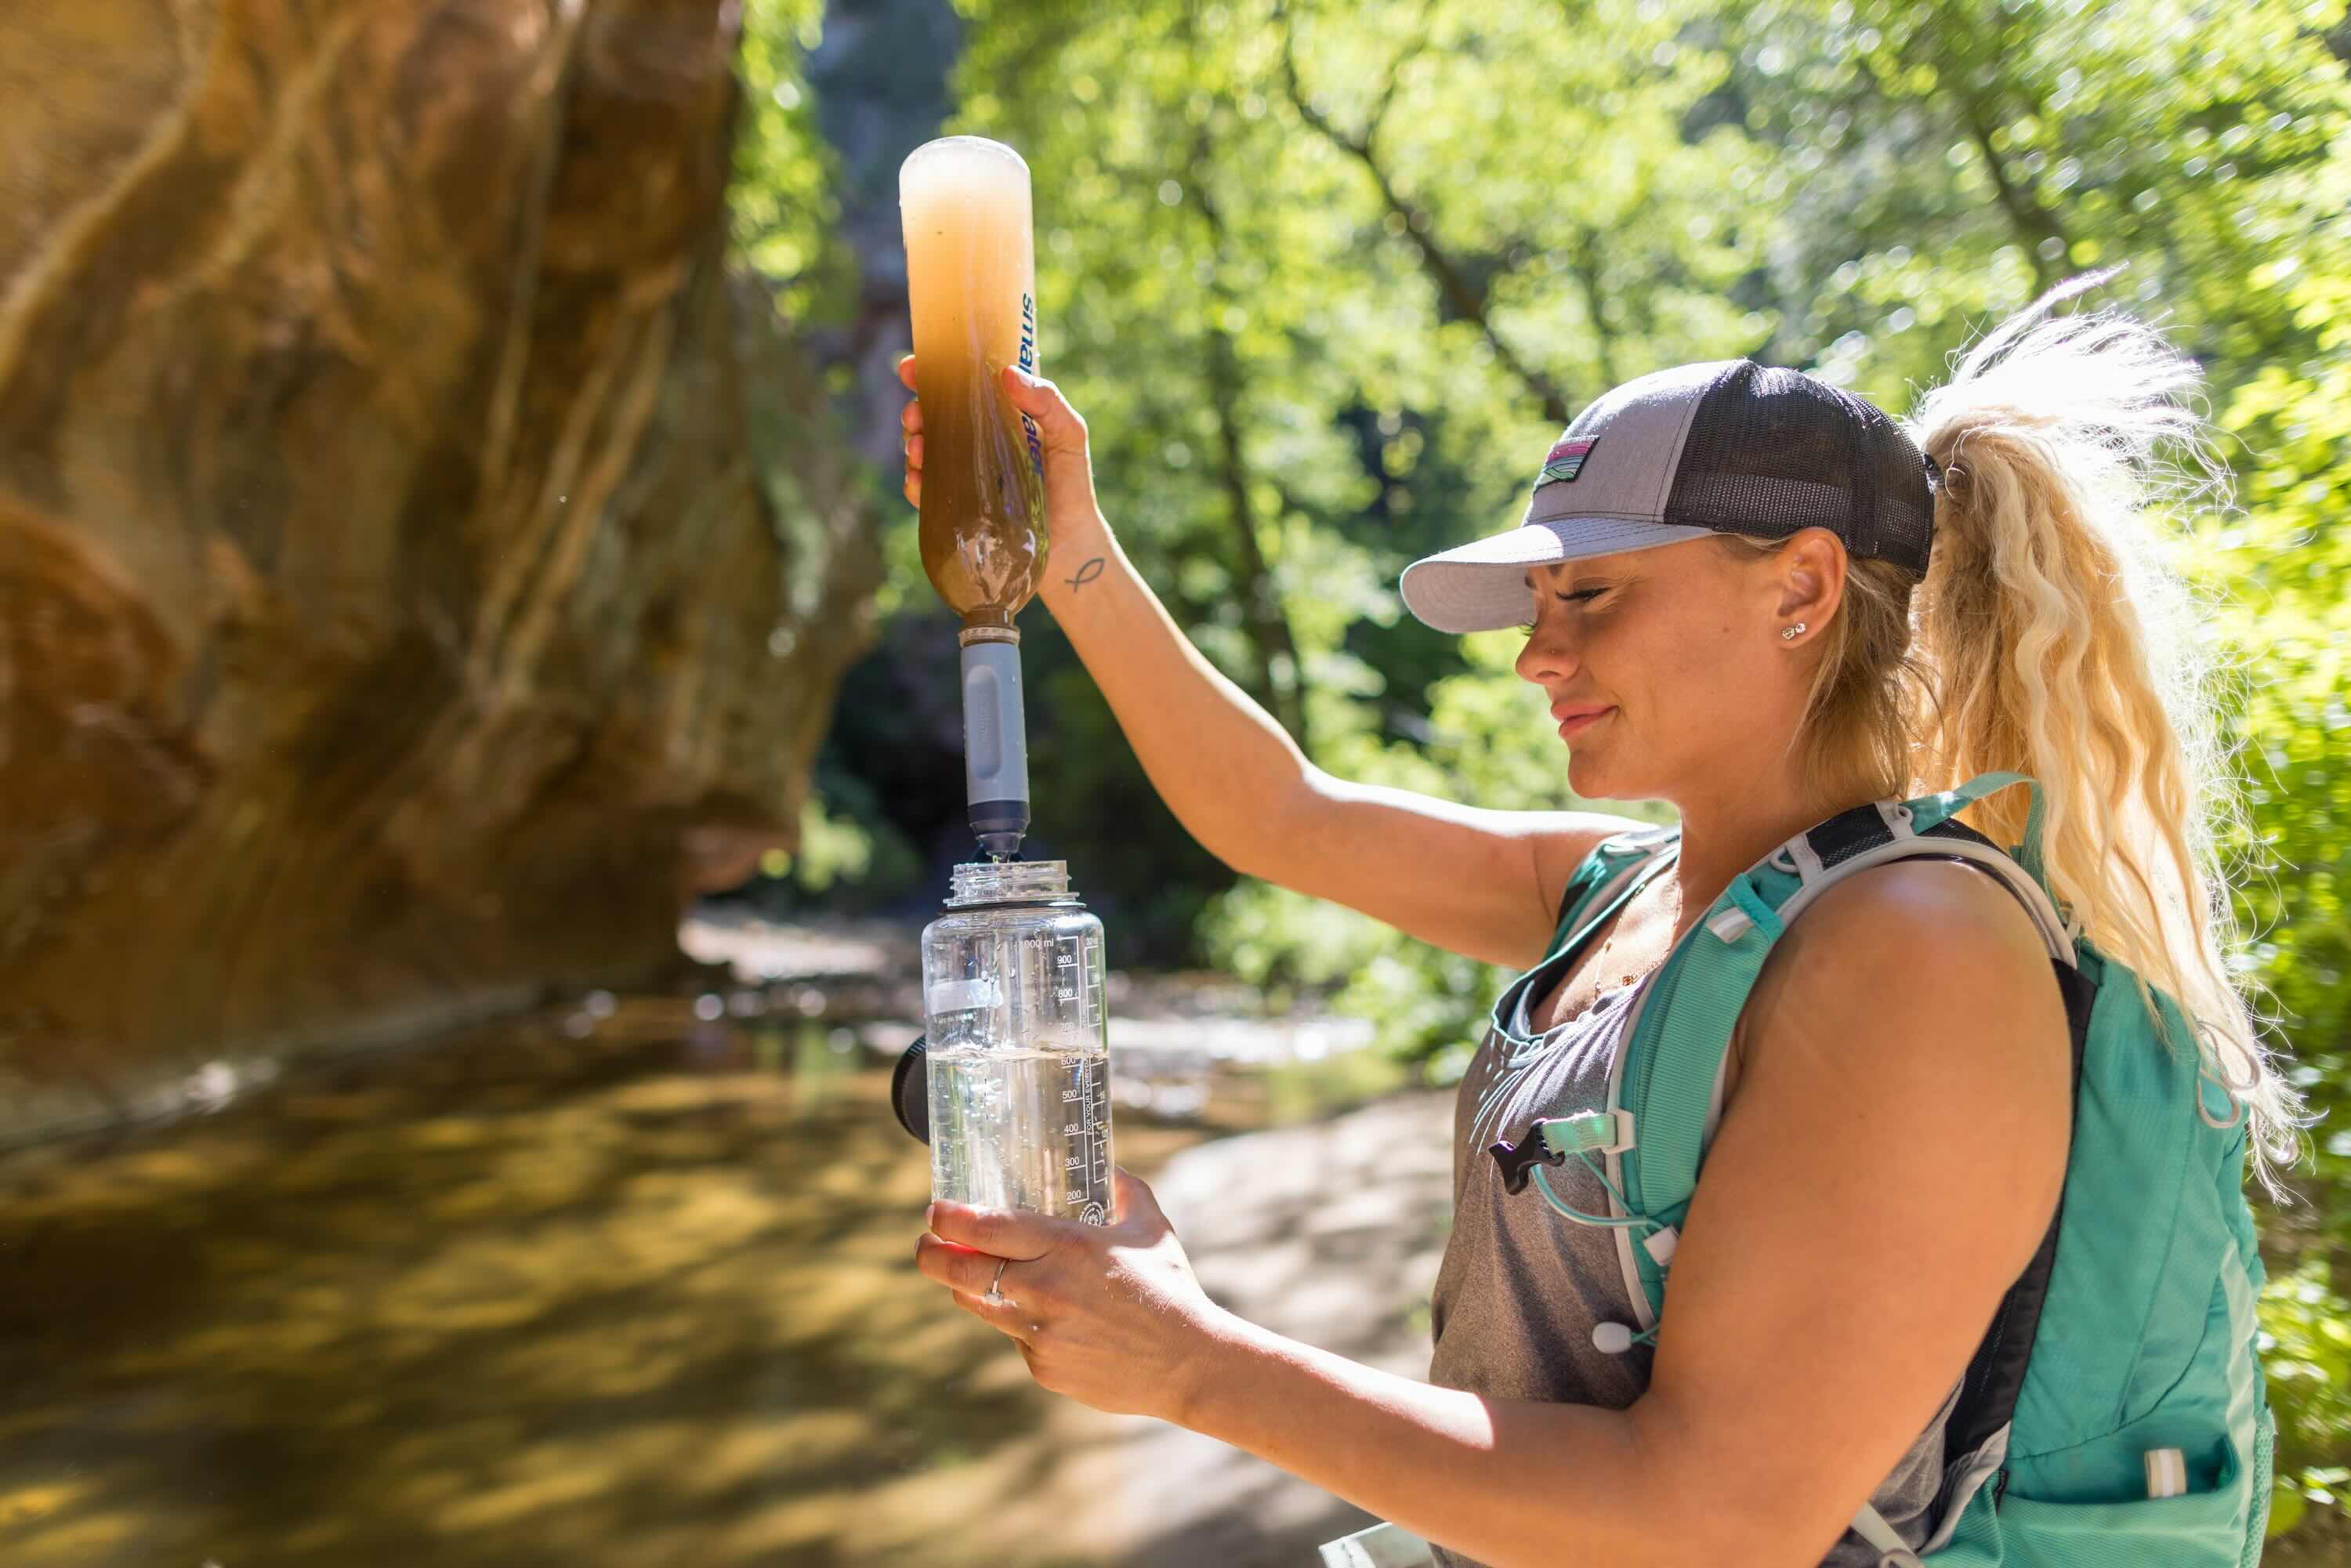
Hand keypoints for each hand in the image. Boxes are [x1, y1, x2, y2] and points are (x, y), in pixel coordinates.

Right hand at [896, 354, 1106, 545]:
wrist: (1068, 544)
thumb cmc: (1072, 484)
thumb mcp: (1068, 435)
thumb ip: (1047, 402)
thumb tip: (1007, 374)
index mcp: (997, 416)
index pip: (959, 387)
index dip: (931, 372)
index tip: (910, 367)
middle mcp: (974, 441)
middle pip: (932, 417)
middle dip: (915, 410)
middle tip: (915, 415)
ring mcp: (961, 474)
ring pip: (922, 450)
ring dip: (913, 445)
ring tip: (919, 449)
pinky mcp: (955, 507)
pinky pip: (925, 491)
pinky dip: (915, 484)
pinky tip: (919, 482)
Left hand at [913, 1168, 1231, 1422]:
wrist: (1188, 1363)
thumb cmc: (1170, 1288)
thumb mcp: (1150, 1226)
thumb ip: (1123, 1189)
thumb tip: (1106, 1165)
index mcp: (1066, 1246)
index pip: (984, 1227)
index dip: (948, 1218)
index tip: (936, 1210)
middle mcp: (1044, 1288)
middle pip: (960, 1270)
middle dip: (931, 1254)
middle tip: (927, 1243)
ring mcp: (1039, 1333)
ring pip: (979, 1305)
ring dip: (968, 1287)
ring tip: (974, 1273)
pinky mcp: (1043, 1367)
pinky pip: (1015, 1337)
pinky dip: (1020, 1322)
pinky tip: (1049, 1316)